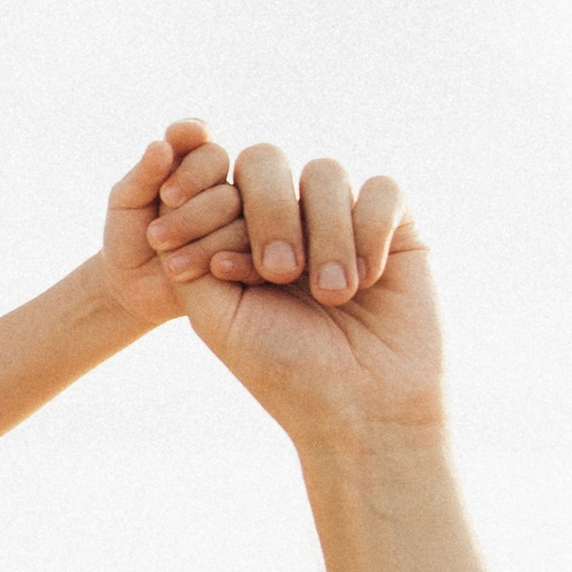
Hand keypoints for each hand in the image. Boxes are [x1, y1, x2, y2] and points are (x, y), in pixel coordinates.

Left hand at [96, 124, 245, 327]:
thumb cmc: (128, 238)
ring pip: (237, 210)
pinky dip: (223, 258)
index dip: (190, 137)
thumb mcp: (126, 204)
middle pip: (220, 172)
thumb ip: (144, 174)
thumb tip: (162, 145)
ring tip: (168, 262)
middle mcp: (221, 184)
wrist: (135, 290)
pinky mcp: (251, 251)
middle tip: (155, 232)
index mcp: (192, 164)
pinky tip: (205, 270)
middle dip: (187, 200)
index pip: (201, 140)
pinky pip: (253, 247)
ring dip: (198, 233)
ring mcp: (241, 217)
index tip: (173, 141)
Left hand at [173, 149, 439, 449]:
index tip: (172, 236)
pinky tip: (367, 279)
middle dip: (266, 211)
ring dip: (323, 232)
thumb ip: (190, 254)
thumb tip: (172, 197)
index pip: (215, 184)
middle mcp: (291, 219)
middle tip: (277, 272)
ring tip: (330, 295)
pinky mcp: (399, 228)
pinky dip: (370, 230)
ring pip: (325, 173)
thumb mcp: (216, 316)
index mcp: (241, 235)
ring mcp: (343, 219)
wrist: (361, 411)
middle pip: (266, 161)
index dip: (198, 200)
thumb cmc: (285, 370)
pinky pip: (383, 190)